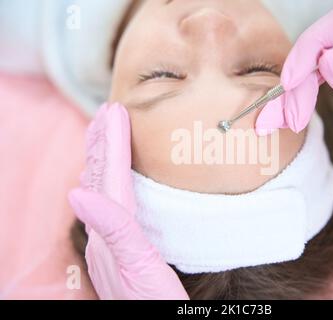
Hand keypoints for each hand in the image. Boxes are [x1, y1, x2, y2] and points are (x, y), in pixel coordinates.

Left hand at [68, 103, 188, 299]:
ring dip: (104, 158)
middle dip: (101, 142)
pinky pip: (113, 205)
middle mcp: (108, 234)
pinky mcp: (124, 249)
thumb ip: (114, 230)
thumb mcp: (137, 267)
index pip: (111, 178)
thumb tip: (77, 192)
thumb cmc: (155, 302)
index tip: (115, 111)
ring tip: (104, 134)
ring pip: (104, 190)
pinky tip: (113, 181)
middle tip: (105, 112)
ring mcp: (114, 241)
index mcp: (114, 233)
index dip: (112, 143)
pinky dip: (111, 183)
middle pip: (101, 179)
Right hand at [256, 5, 332, 173]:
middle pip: (318, 48)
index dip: (309, 49)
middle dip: (298, 84)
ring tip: (278, 122)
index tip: (291, 82)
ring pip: (309, 65)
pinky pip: (312, 77)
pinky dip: (296, 96)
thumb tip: (325, 58)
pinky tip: (284, 113)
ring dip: (291, 95)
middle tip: (292, 117)